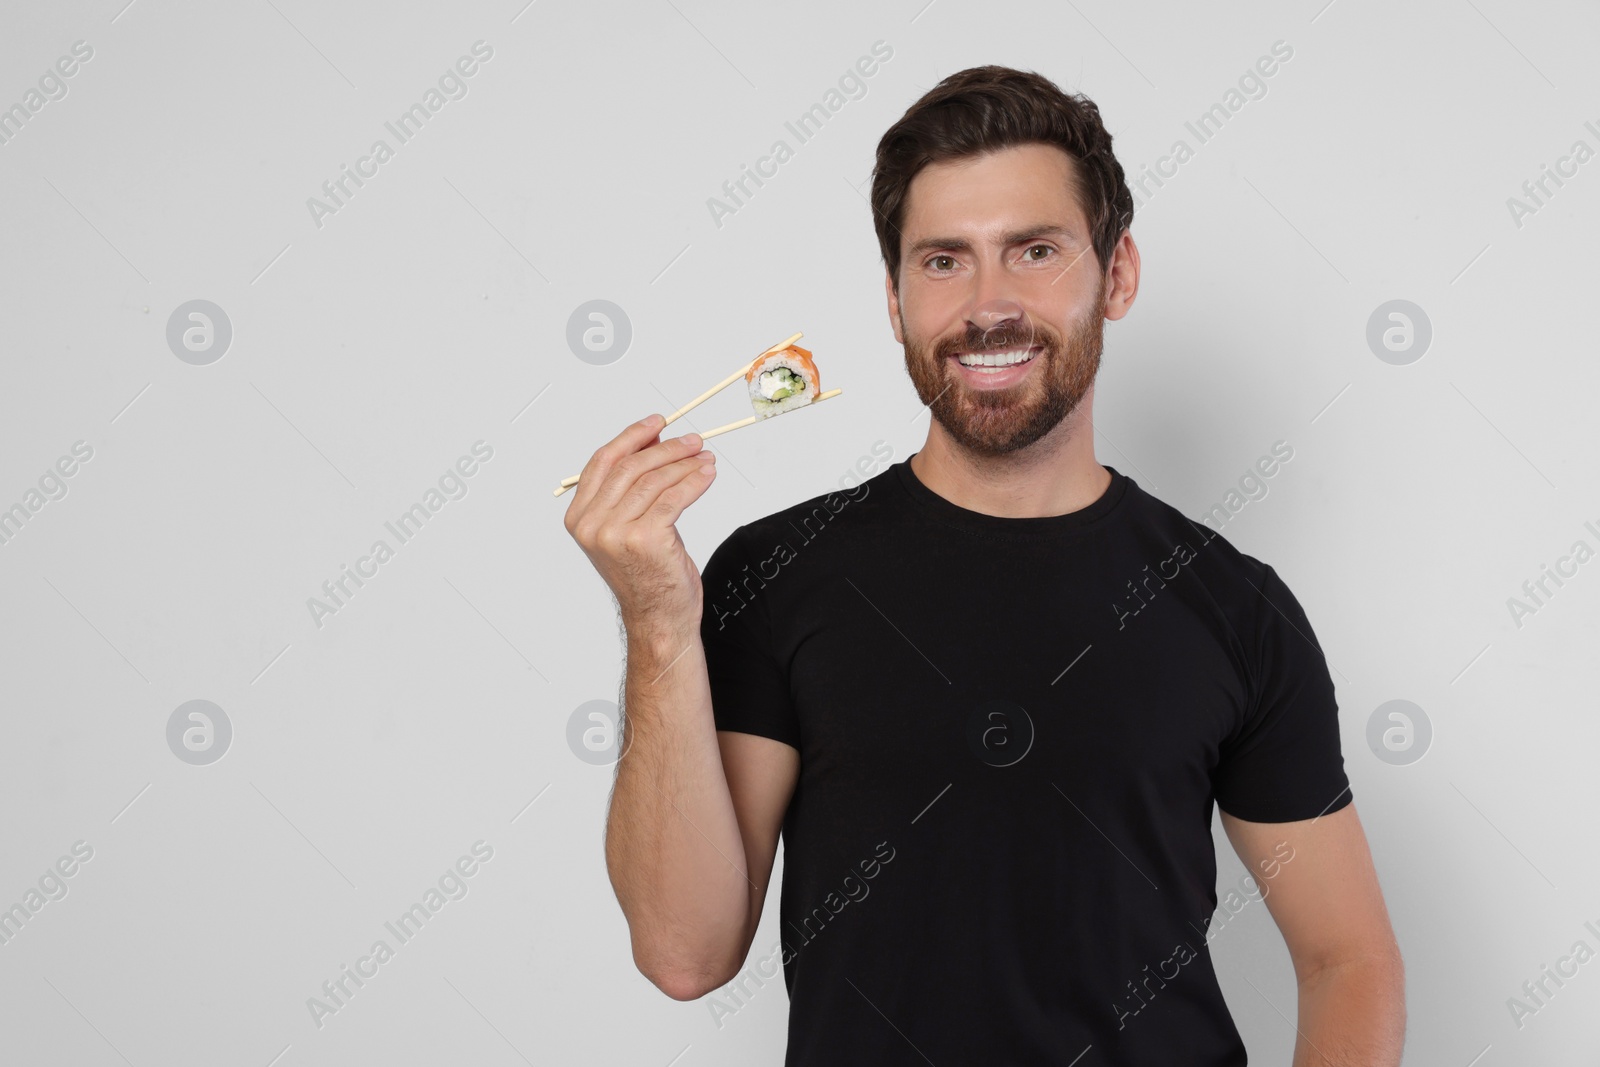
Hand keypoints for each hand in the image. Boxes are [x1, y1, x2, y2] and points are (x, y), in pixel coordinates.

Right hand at [562, 413, 717, 628]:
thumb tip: (653, 442)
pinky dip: (694, 481)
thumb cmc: (646, 575)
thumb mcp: (626, 527)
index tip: (657, 423)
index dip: (631, 437)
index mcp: (579, 518)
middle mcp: (591, 525)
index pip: (602, 462)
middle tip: (692, 440)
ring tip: (705, 458)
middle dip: (665, 448)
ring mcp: (615, 532)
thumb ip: (630, 489)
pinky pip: (674, 497)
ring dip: (684, 464)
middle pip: (630, 467)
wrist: (658, 618)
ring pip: (654, 481)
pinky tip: (707, 476)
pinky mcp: (645, 538)